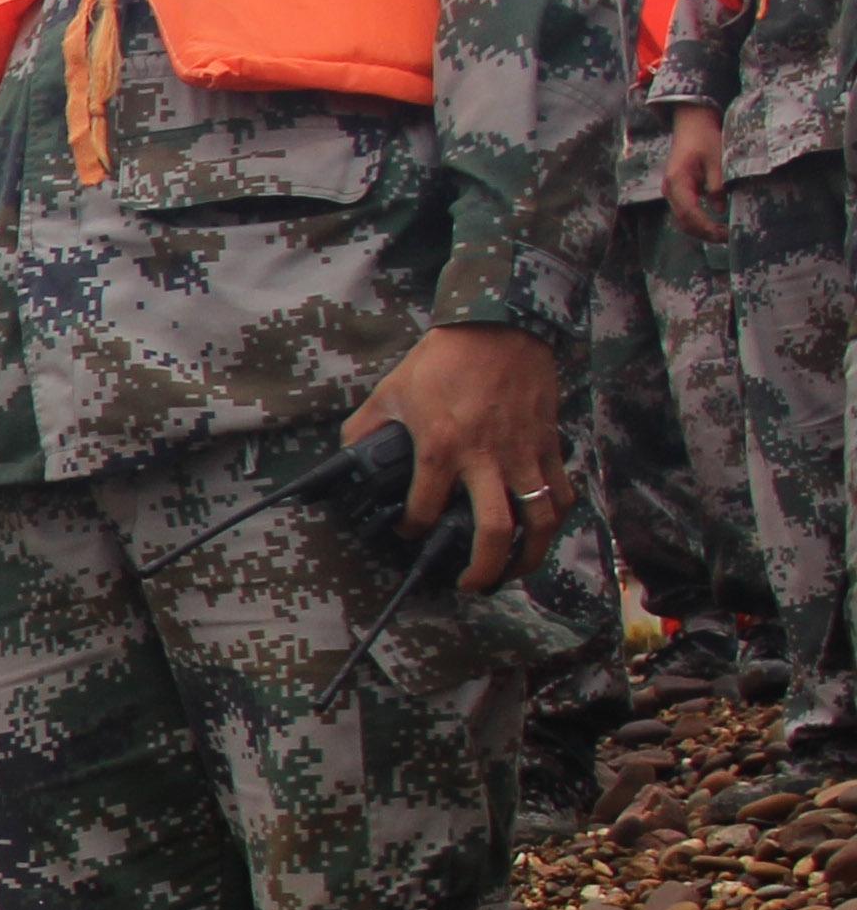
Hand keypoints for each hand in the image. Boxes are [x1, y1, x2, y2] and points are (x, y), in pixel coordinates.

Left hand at [352, 322, 567, 596]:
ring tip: (512, 572)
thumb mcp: (389, 391)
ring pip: (539, 520)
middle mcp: (485, 457)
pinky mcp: (549, 443)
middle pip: (494, 531)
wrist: (499, 324)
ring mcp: (523, 452)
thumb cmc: (442, 358)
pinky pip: (561, 492)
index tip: (410, 532)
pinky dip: (556, 520)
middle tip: (470, 584)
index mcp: (440, 447)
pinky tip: (542, 533)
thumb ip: (364, 429)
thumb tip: (348, 457)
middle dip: (483, 569)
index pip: (424, 509)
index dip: (413, 530)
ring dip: (529, 556)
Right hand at [665, 108, 729, 240]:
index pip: (689, 213)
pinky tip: (713, 223)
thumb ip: (717, 185)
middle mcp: (670, 189)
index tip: (725, 234)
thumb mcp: (717, 160)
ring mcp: (670, 191)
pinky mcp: (676, 191)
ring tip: (722, 233)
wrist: (691, 125)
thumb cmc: (704, 139)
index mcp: (678, 181)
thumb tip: (720, 210)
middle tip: (727, 238)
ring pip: (681, 219)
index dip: (707, 227)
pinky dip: (697, 221)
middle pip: (683, 221)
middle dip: (704, 233)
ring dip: (700, 229)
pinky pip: (683, 212)